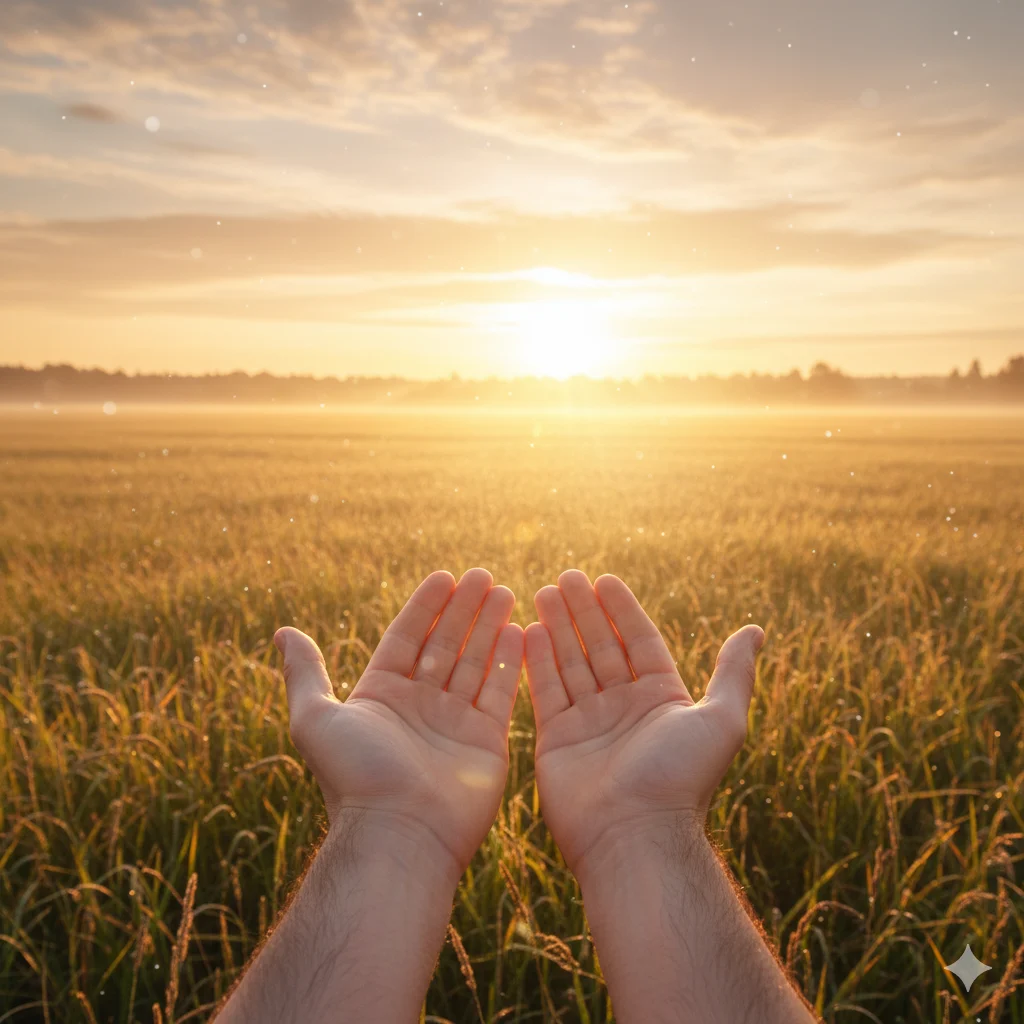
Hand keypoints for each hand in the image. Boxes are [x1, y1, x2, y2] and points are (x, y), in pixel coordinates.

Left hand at [276, 568, 523, 879]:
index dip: (425, 606)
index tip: (444, 576)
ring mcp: (454, 722)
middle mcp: (418, 705)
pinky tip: (519, 630)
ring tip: (505, 591)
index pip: (407, 638)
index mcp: (381, 695)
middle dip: (464, 609)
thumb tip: (282, 631)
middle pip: (445, 644)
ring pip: (475, 662)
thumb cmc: (355, 776)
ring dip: (489, 626)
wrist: (399, 832)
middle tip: (482, 575)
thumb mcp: (315, 718)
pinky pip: (499, 692)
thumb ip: (305, 673)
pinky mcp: (486, 740)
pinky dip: (509, 662)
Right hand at [524, 570, 763, 879]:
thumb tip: (755, 630)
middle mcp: (625, 707)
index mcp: (662, 699)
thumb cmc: (681, 777)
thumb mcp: (721, 719)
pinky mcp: (557, 739)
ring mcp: (589, 722)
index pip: (640, 641)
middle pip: (602, 646)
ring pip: (571, 663)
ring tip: (545, 590)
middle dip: (585, 611)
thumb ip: (733, 672)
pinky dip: (537, 661)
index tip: (604, 579)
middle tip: (567, 576)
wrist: (635, 835)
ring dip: (558, 627)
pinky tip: (529, 629)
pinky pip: (546, 691)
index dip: (623, 610)